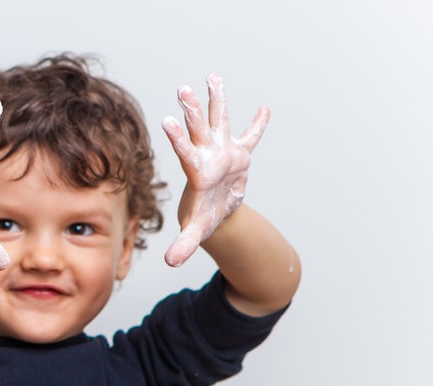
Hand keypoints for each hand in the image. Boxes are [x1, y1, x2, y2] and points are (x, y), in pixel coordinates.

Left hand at [161, 74, 268, 266]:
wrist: (215, 214)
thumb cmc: (202, 221)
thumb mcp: (195, 233)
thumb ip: (183, 245)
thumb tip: (170, 263)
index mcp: (197, 172)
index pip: (185, 152)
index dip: (178, 137)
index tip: (167, 120)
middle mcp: (207, 156)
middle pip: (198, 129)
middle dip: (192, 109)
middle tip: (183, 88)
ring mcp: (223, 152)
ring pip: (219, 122)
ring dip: (217, 100)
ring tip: (212, 76)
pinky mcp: (240, 155)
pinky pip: (251, 137)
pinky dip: (258, 125)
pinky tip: (265, 108)